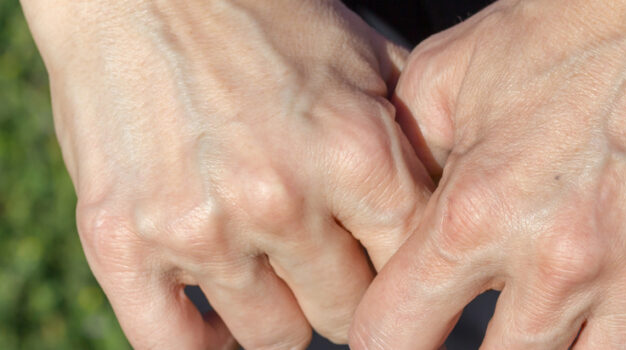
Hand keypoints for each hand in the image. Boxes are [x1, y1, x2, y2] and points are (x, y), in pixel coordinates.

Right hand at [22, 0, 430, 347]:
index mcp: (355, 154)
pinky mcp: (122, 244)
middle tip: (331, 262)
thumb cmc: (265, 16)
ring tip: (276, 272)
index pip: (410, 268)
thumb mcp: (365, 56)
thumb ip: (417, 132)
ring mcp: (200, 228)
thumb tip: (458, 194)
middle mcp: (281, 200)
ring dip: (282, 312)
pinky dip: (204, 345)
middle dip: (345, 291)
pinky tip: (220, 321)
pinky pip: (173, 346)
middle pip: (347, 314)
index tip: (390, 267)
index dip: (405, 271)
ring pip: (275, 337)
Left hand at [351, 0, 625, 348]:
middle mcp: (561, 261)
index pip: (394, 333)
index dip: (385, 340)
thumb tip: (393, 217)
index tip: (400, 332)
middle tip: (496, 315)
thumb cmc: (570, 26)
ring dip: (566, 348)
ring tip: (562, 307)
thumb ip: (406, 160)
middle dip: (486, 348)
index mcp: (477, 214)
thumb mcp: (448, 75)